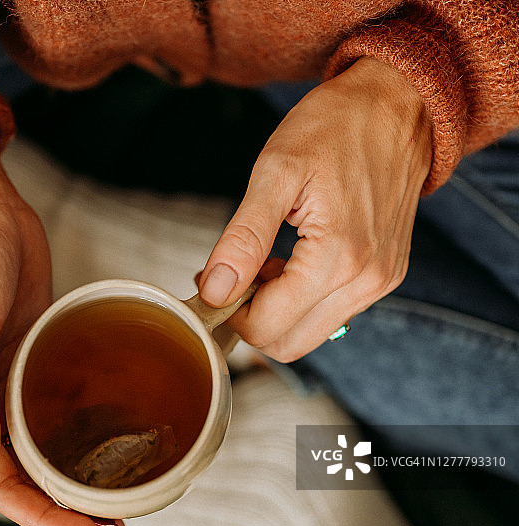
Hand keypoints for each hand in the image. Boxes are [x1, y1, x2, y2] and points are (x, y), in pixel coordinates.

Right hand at [0, 127, 128, 525]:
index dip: (41, 518)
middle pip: (23, 481)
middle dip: (67, 515)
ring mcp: (7, 388)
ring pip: (42, 456)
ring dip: (76, 487)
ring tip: (121, 510)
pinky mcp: (32, 365)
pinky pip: (54, 419)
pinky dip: (80, 443)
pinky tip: (111, 450)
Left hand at [199, 57, 432, 361]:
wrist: (396, 104)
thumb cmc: (335, 127)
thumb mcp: (276, 172)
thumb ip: (243, 237)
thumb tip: (215, 291)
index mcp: (338, 258)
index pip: (267, 326)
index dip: (227, 312)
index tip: (207, 281)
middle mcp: (366, 281)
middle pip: (288, 343)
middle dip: (247, 319)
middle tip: (226, 277)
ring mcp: (379, 282)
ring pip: (308, 333)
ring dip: (273, 310)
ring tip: (256, 262)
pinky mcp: (384, 275)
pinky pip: (331, 313)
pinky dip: (299, 300)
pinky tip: (285, 261)